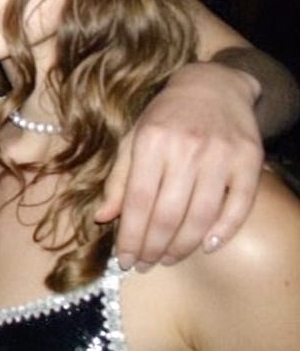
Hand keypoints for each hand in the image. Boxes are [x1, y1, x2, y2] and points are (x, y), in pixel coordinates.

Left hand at [97, 61, 263, 268]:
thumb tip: (102, 218)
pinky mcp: (249, 160)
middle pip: (168, 213)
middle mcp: (186, 148)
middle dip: (154, 247)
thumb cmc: (166, 117)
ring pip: (202, 215)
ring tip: (169, 259)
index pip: (138, 201)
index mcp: (151, 142)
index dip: (131, 236)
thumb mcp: (133, 139)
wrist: (213, 86)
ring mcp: (221, 154)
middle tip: (146, 264)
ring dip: (183, 246)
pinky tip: (207, 246)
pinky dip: (224, 231)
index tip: (125, 259)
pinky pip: (239, 205)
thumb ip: (118, 179)